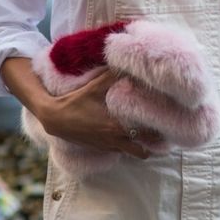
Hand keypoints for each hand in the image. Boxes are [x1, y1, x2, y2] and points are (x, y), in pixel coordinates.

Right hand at [40, 68, 159, 158]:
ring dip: (140, 146)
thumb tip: (125, 65)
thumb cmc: (75, 102)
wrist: (54, 119)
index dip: (156, 131)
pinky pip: (120, 151)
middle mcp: (114, 140)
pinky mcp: (100, 148)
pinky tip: (128, 133)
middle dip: (152, 145)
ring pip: (132, 153)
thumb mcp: (93, 87)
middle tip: (160, 132)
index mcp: (116, 127)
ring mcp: (107, 146)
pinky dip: (127, 145)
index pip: (144, 134)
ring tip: (148, 135)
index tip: (165, 123)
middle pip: (142, 151)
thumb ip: (110, 76)